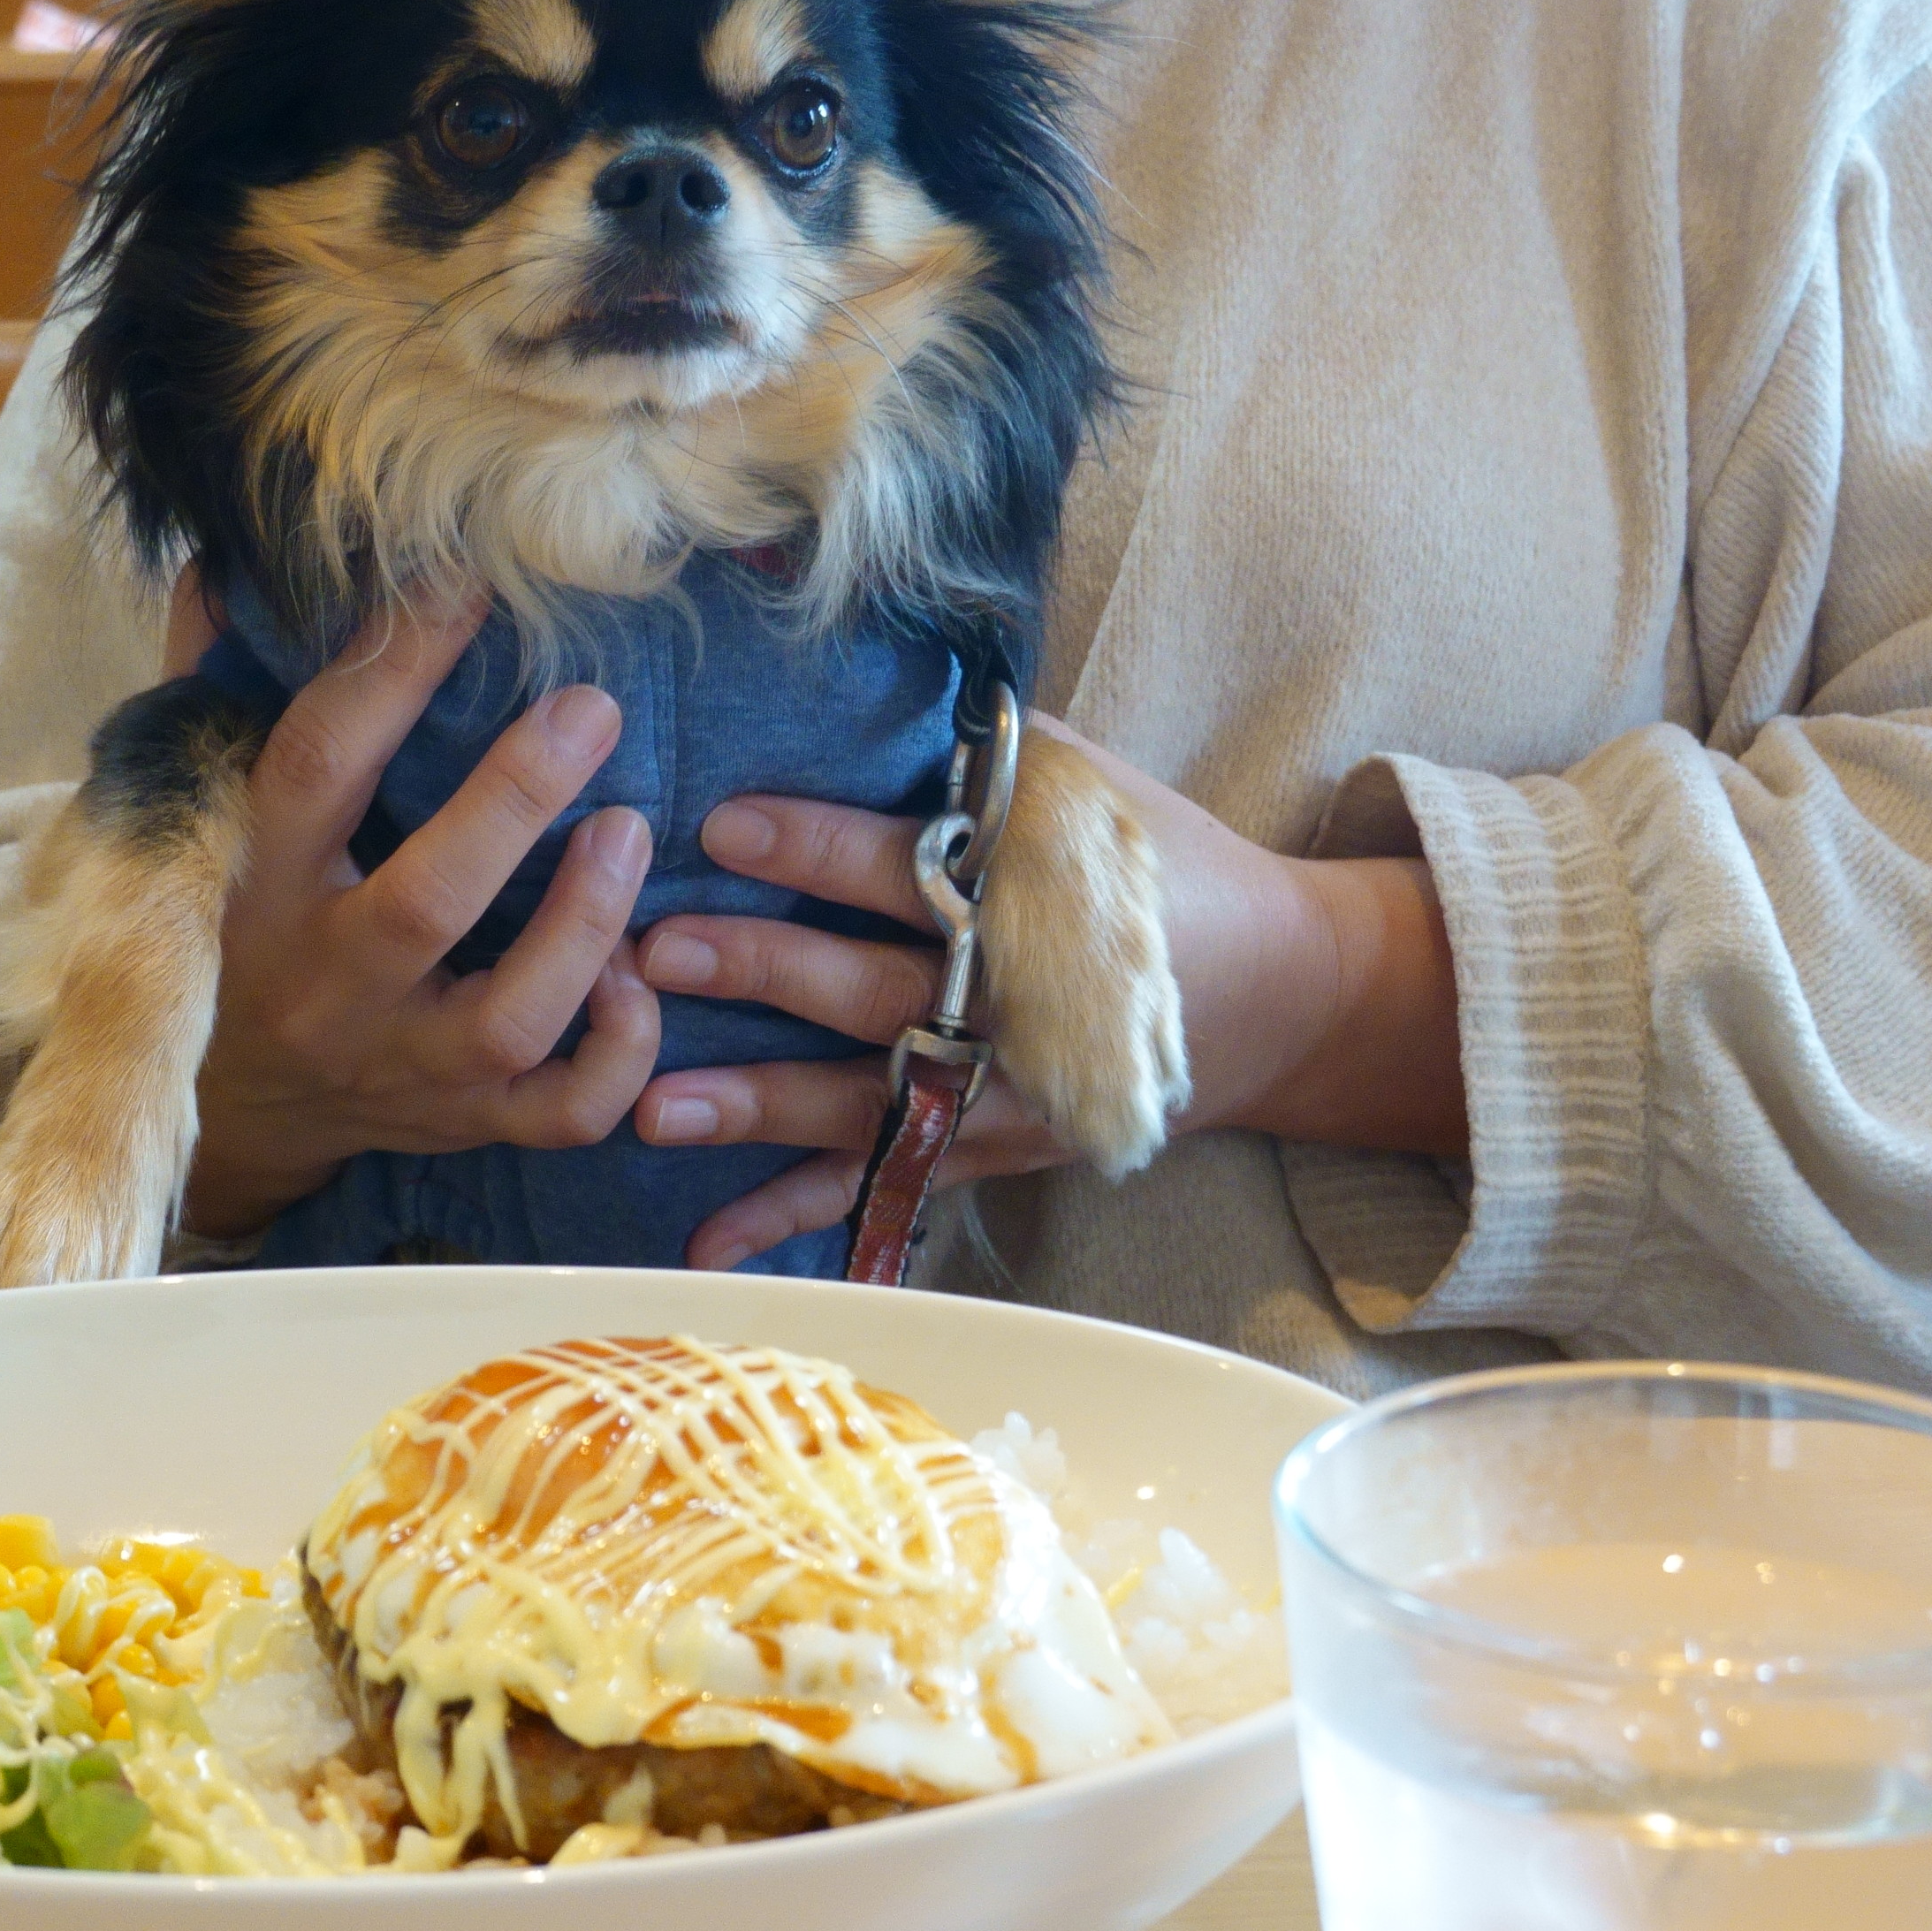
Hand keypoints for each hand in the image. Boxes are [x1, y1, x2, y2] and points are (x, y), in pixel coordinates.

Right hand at [160, 568, 661, 1233]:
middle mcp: (324, 982)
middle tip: (592, 707)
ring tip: (630, 830)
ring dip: (585, 925)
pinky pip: (563, 1112)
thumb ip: (211, 693)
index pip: (317, 763)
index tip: (467, 583)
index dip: (391, 668)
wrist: (217, 1111)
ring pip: (510, 1017)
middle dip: (517, 800)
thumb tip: (224, 562)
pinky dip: (621, 1053)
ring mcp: (400, 1066)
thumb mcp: (195, 811)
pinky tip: (639, 977)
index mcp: (255, 883)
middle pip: (426, 900)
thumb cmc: (226, 922)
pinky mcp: (461, 1123)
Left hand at [633, 714, 1463, 1268]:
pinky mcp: (987, 1151)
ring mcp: (999, 1095)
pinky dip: (796, 1218)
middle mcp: (1012, 1006)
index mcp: (1032, 897)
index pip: (912, 867)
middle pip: (876, 992)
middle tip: (659, 954)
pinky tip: (708, 1241)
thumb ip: (992, 754)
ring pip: (867, 1104)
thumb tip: (867, 688)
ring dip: (757, 1108)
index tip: (724, 826)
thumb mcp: (1095, 789)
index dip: (818, 849)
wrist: (1279, 995)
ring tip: (652, 1108)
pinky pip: (881, 1185)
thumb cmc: (1162, 867)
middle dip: (766, 972)